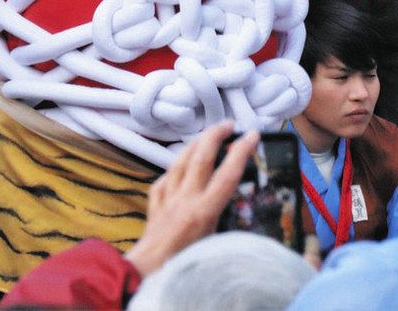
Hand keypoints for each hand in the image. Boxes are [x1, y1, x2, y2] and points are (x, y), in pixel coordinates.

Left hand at [123, 122, 258, 276]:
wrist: (145, 274)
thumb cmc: (181, 266)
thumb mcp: (214, 245)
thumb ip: (225, 222)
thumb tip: (237, 205)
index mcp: (204, 211)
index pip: (228, 173)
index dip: (241, 151)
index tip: (252, 134)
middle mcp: (186, 200)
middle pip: (202, 157)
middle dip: (215, 135)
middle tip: (228, 124)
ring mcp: (168, 200)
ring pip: (180, 162)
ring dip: (195, 144)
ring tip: (206, 135)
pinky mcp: (154, 205)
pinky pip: (163, 180)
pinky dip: (172, 171)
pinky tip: (177, 168)